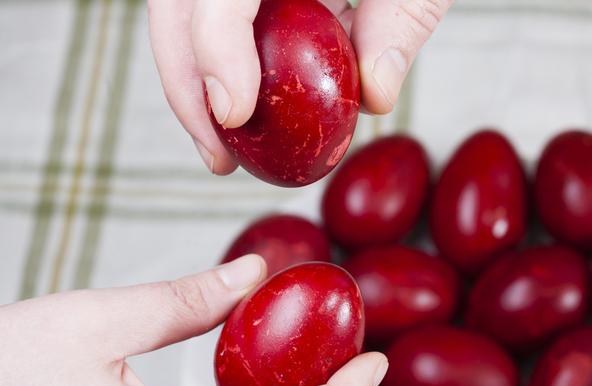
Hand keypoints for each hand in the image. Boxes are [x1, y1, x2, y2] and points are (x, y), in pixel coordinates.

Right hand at [148, 0, 451, 173]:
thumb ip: (401, 21)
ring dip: (197, 86)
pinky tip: (246, 113)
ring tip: (223, 150)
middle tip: (218, 154)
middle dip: (188, 86)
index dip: (215, 47)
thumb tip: (373, 98)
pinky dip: (225, 68)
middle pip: (179, 7)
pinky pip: (221, 20)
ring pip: (187, 15)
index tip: (234, 113)